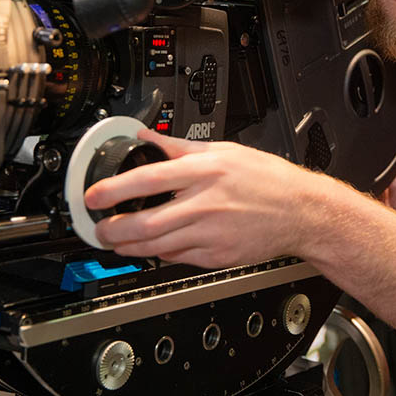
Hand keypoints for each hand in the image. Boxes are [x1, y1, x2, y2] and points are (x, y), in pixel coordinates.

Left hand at [84, 129, 325, 267]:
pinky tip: (154, 248)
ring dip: (130, 247)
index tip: (94, 196)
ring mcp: (211, 234)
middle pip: (146, 224)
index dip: (114, 189)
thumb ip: (180, 146)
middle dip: (113, 230)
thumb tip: (147, 137)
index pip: (148, 179)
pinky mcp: (217, 256)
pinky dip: (160, 254)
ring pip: (157, 248)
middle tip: (99, 229)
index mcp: (206, 171)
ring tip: (117, 241)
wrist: (302, 212)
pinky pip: (178, 258)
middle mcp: (206, 203)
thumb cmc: (268, 179)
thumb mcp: (225, 150)